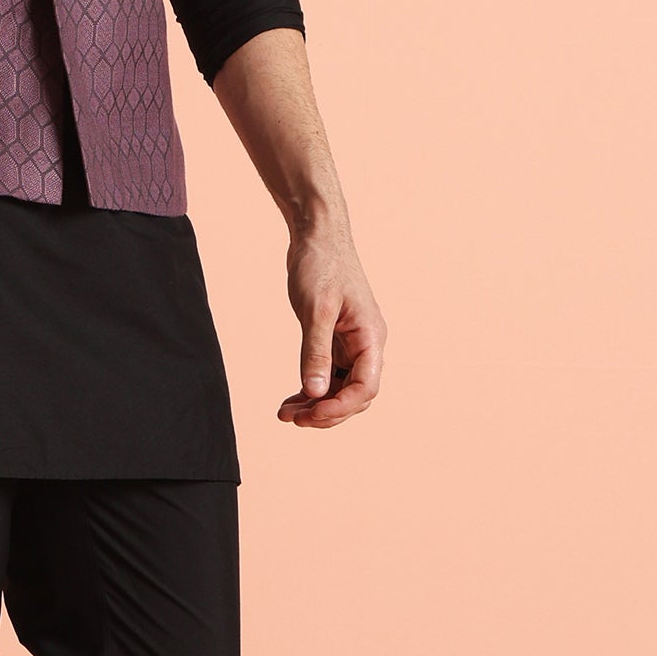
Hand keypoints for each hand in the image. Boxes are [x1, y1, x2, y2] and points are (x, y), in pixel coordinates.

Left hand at [278, 221, 384, 429]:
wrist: (317, 236)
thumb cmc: (321, 264)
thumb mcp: (316, 309)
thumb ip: (316, 352)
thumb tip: (315, 393)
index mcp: (371, 337)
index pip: (365, 387)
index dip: (340, 407)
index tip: (311, 414)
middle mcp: (366, 344)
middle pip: (354, 395)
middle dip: (326, 411)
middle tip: (292, 419)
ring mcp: (351, 343)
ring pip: (340, 388)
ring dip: (316, 405)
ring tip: (286, 414)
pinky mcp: (335, 339)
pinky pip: (329, 374)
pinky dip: (312, 389)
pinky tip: (291, 399)